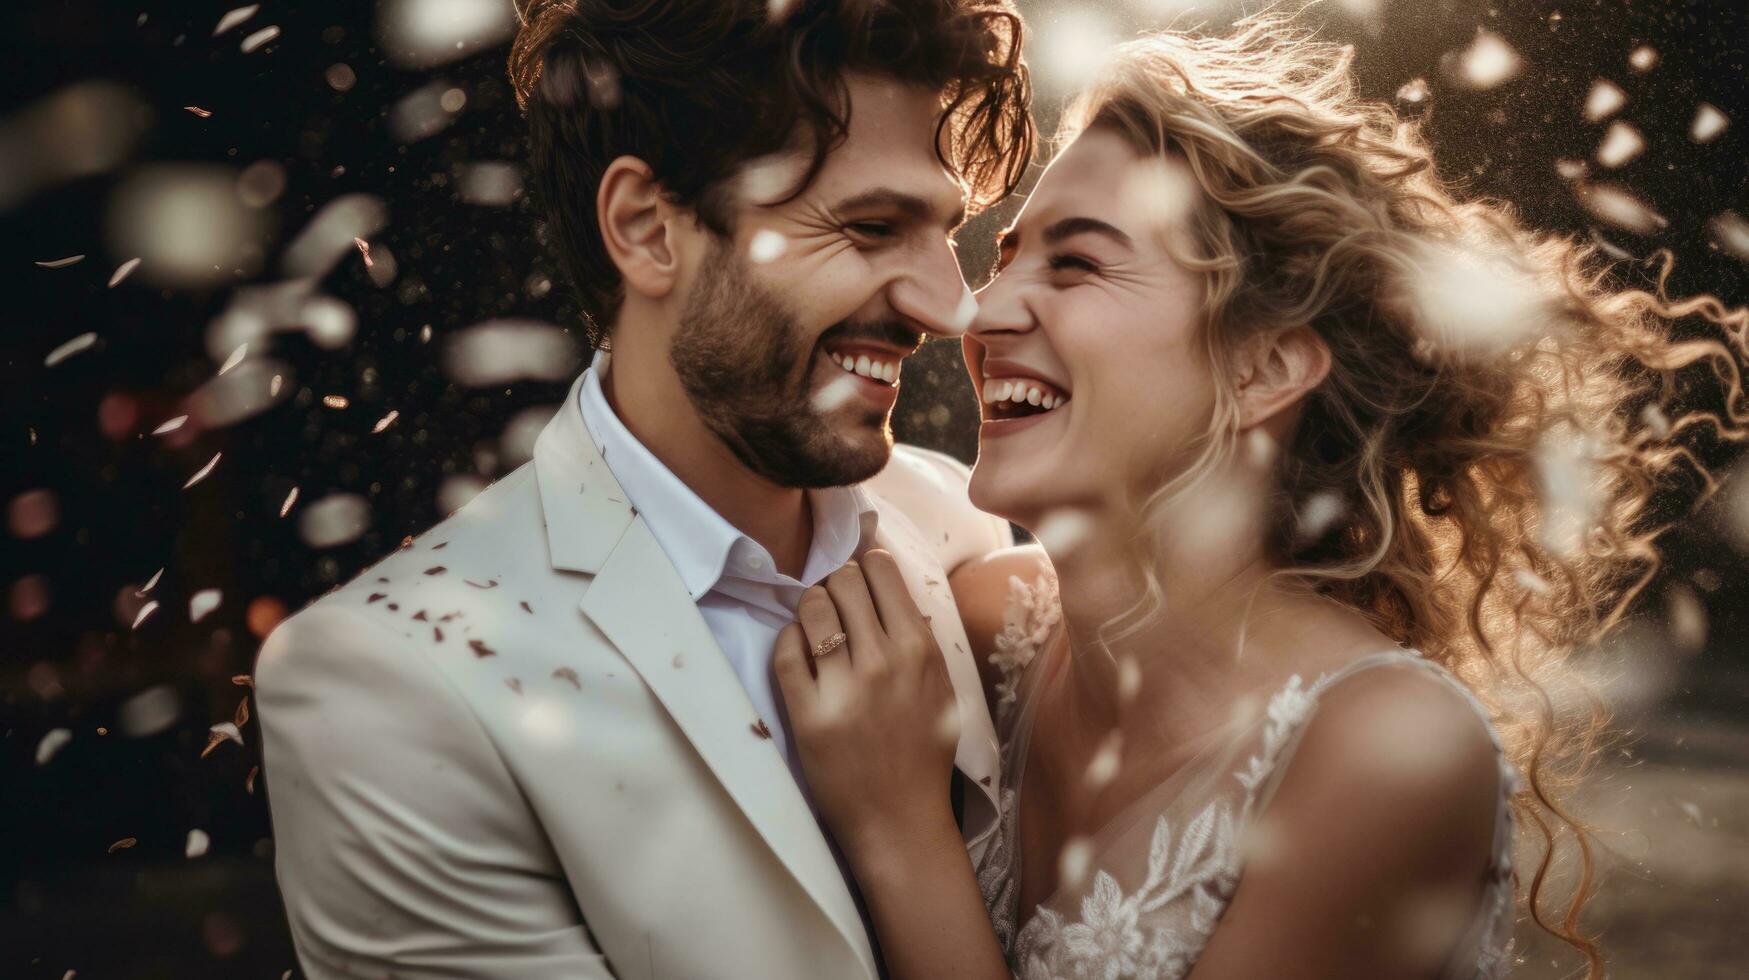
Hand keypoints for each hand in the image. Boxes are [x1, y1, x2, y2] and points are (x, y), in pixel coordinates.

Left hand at [775, 550, 961, 859]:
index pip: (881, 573)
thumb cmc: (924, 755)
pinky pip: (786, 651)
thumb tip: (897, 597)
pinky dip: (789, 638)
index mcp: (919, 651)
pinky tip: (798, 647)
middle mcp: (882, 661)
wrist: (899, 821)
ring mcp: (843, 688)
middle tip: (835, 600)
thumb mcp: (944, 693)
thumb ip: (923, 645)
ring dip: (810, 606)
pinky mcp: (807, 713)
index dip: (865, 567)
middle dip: (836, 582)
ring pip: (813, 607)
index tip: (859, 578)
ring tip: (814, 622)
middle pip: (844, 581)